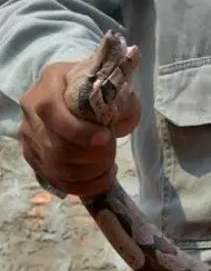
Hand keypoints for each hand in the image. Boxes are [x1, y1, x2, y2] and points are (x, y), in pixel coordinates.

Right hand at [19, 61, 140, 197]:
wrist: (85, 95)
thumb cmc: (104, 90)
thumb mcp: (118, 89)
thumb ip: (121, 104)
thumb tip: (114, 126)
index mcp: (50, 84)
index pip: (53, 113)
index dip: (81, 132)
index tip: (107, 138)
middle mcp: (32, 110)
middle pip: (58, 148)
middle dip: (93, 158)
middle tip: (112, 154)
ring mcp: (30, 136)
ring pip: (58, 168)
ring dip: (91, 174)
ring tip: (109, 168)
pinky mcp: (34, 156)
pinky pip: (55, 180)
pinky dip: (83, 186)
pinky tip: (101, 179)